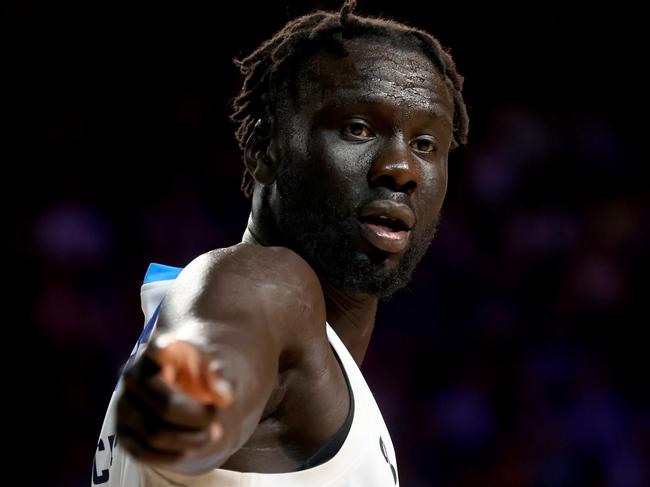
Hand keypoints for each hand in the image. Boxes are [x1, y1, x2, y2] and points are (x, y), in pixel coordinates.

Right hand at [116, 340, 232, 465]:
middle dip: (198, 418)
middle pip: (167, 405)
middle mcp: (133, 374)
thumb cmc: (202, 369)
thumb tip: (225, 396)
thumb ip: (223, 375)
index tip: (171, 350)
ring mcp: (124, 403)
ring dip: (191, 439)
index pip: (159, 348)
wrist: (184, 381)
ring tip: (212, 433)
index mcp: (157, 349)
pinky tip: (192, 447)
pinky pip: (145, 452)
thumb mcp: (217, 364)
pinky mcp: (124, 430)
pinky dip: (173, 454)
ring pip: (156, 433)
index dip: (166, 351)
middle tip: (216, 416)